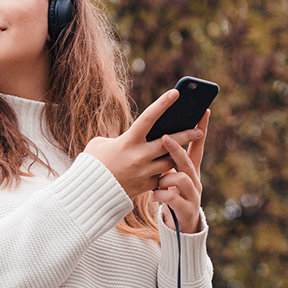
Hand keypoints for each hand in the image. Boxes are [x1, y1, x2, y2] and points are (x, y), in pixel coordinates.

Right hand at [84, 89, 203, 200]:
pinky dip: (167, 170)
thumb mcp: (100, 144)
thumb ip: (118, 137)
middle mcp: (138, 156)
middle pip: (169, 143)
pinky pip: (163, 176)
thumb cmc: (94, 163)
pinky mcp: (146, 185)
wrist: (89, 194)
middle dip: (186, 135)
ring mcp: (143, 172)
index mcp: (127, 141)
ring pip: (170, 160)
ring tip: (187, 149)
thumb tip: (135, 135)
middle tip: (198, 129)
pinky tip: (175, 166)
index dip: (163, 104)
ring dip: (179, 154)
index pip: (149, 118)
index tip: (176, 93)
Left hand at [153, 110, 208, 232]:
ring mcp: (193, 195)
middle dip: (176, 148)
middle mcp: (195, 179)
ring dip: (166, 178)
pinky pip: (173, 198)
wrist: (183, 226)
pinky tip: (153, 198)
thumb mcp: (171, 176)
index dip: (201, 129)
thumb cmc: (172, 195)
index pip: (198, 145)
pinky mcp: (186, 209)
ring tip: (157, 183)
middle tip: (164, 137)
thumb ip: (166, 159)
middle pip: (187, 160)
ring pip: (182, 178)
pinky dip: (161, 196)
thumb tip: (156, 135)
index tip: (204, 111)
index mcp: (191, 169)